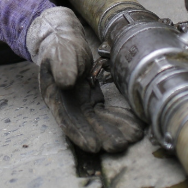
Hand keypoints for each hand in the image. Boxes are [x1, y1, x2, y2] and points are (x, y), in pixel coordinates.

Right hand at [27, 7, 143, 152]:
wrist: (66, 42)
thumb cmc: (61, 47)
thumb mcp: (60, 54)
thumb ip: (62, 67)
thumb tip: (65, 83)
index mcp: (54, 97)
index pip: (66, 119)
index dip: (79, 133)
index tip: (93, 146)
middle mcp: (67, 105)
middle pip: (85, 125)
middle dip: (102, 136)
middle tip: (119, 146)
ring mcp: (80, 104)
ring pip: (98, 121)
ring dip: (114, 131)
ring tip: (132, 138)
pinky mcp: (92, 100)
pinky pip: (106, 113)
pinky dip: (119, 119)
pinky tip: (133, 126)